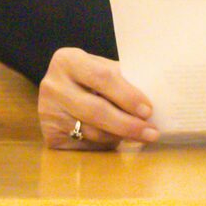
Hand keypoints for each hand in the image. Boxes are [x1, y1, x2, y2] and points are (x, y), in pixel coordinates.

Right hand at [40, 48, 159, 149]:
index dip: (127, 96)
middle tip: (151, 132)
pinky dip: (105, 144)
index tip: (148, 110)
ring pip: (92, 131)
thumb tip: (158, 98)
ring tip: (139, 136)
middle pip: (96, 110)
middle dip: (127, 124)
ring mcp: (47, 112)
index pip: (102, 78)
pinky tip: (116, 139)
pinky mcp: (49, 135)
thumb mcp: (101, 68)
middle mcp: (52, 85)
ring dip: (120, 136)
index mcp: (68, 60)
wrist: (59, 90)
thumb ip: (122, 79)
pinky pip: (85, 144)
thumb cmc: (89, 76)